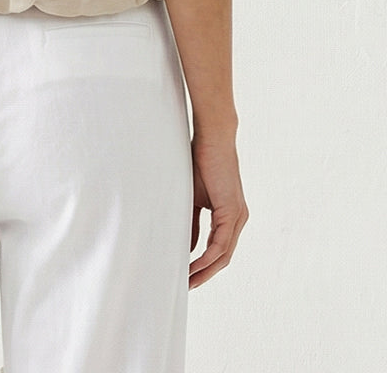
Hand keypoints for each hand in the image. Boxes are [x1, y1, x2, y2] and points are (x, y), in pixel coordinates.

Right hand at [188, 135, 248, 289]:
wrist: (212, 138)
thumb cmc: (200, 162)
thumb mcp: (192, 199)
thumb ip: (192, 223)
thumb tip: (188, 248)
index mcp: (229, 216)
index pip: (218, 250)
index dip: (204, 266)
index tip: (186, 276)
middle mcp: (238, 219)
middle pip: (223, 258)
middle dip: (204, 275)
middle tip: (186, 287)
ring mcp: (238, 216)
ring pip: (224, 255)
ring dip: (205, 271)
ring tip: (187, 281)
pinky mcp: (232, 211)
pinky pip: (220, 243)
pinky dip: (207, 257)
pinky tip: (193, 265)